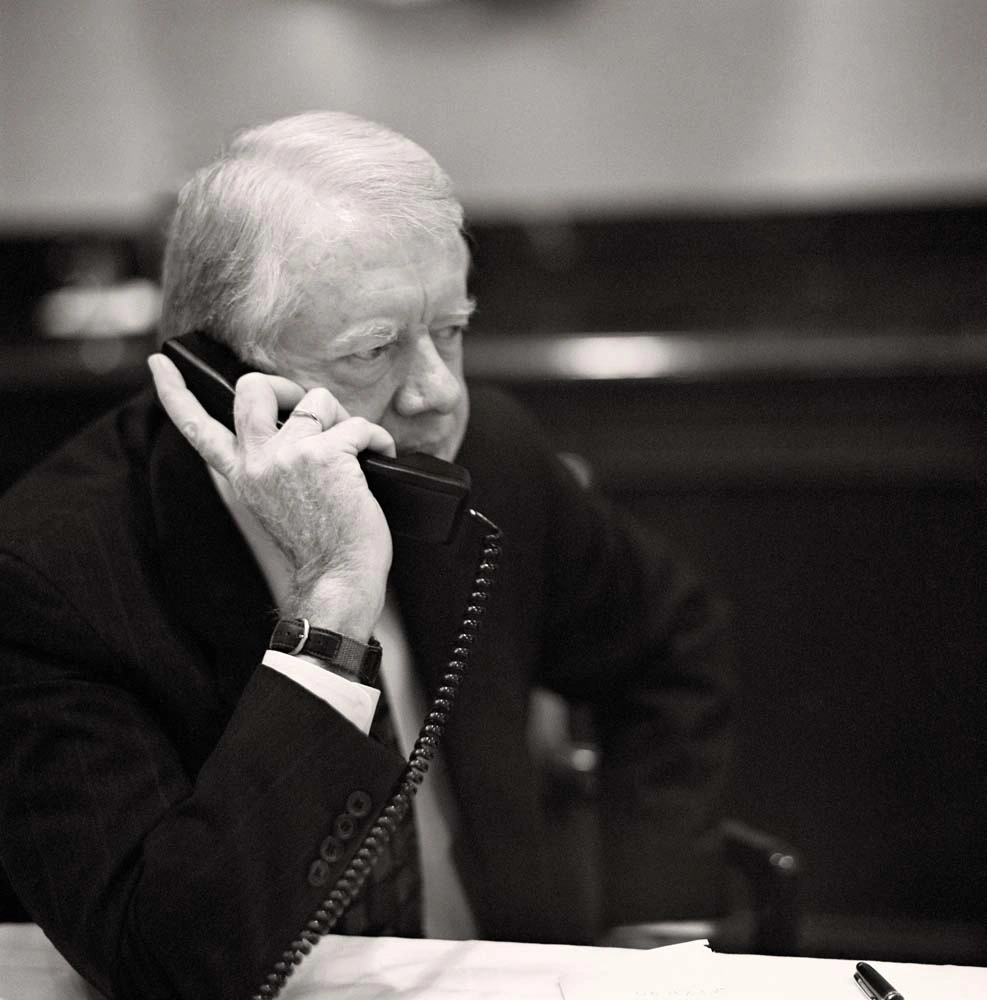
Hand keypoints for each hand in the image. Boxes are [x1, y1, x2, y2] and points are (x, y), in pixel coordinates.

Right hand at [148, 353, 395, 636]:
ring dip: (345, 419)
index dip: (175, 391)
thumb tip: (295, 423)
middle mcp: (257, 461)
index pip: (196, 427)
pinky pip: (360, 424)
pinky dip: (379, 439)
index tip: (159, 362)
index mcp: (241, 473)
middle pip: (253, 388)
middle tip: (314, 409)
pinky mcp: (325, 455)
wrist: (337, 577)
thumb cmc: (319, 543)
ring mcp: (289, 455)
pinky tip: (383, 457)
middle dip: (287, 385)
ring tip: (357, 451)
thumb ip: (270, 464)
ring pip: (318, 398)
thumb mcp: (273, 502)